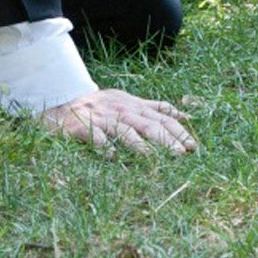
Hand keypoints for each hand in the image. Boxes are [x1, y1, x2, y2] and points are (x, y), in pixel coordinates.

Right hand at [36, 88, 196, 153]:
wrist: (64, 99)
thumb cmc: (102, 104)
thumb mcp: (130, 101)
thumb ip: (155, 108)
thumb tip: (184, 115)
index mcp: (135, 106)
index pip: (163, 118)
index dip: (179, 131)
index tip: (193, 147)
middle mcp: (122, 111)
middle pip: (148, 124)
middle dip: (165, 139)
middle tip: (180, 155)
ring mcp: (103, 118)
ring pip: (123, 130)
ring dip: (137, 144)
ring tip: (150, 158)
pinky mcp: (83, 126)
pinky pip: (95, 136)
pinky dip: (104, 146)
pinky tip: (112, 157)